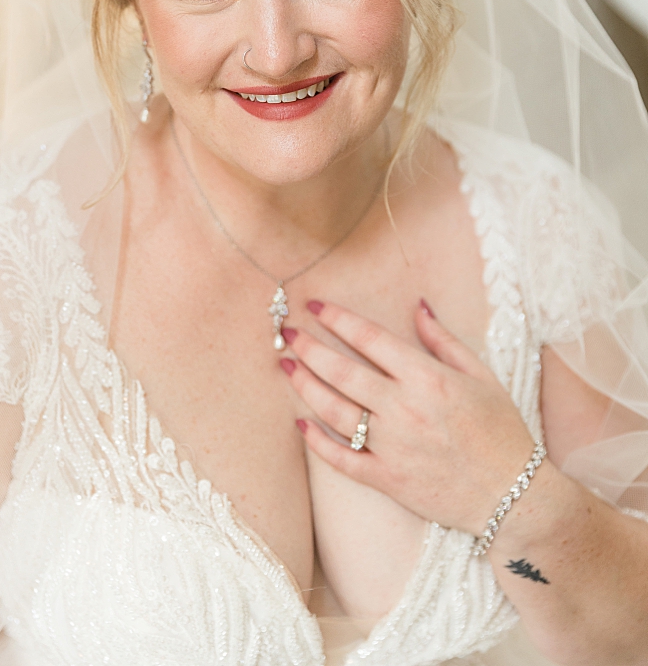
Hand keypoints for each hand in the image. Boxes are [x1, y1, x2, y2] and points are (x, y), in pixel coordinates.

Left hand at [282, 299, 537, 534]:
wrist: (517, 498)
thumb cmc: (503, 433)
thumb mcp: (482, 377)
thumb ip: (444, 341)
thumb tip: (418, 305)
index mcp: (427, 379)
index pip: (370, 338)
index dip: (338, 318)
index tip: (314, 304)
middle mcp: (404, 409)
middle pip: (340, 371)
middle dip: (308, 348)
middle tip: (288, 332)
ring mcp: (392, 447)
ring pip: (332, 409)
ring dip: (304, 384)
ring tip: (286, 365)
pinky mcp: (386, 479)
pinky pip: (340, 458)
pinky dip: (315, 441)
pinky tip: (299, 422)